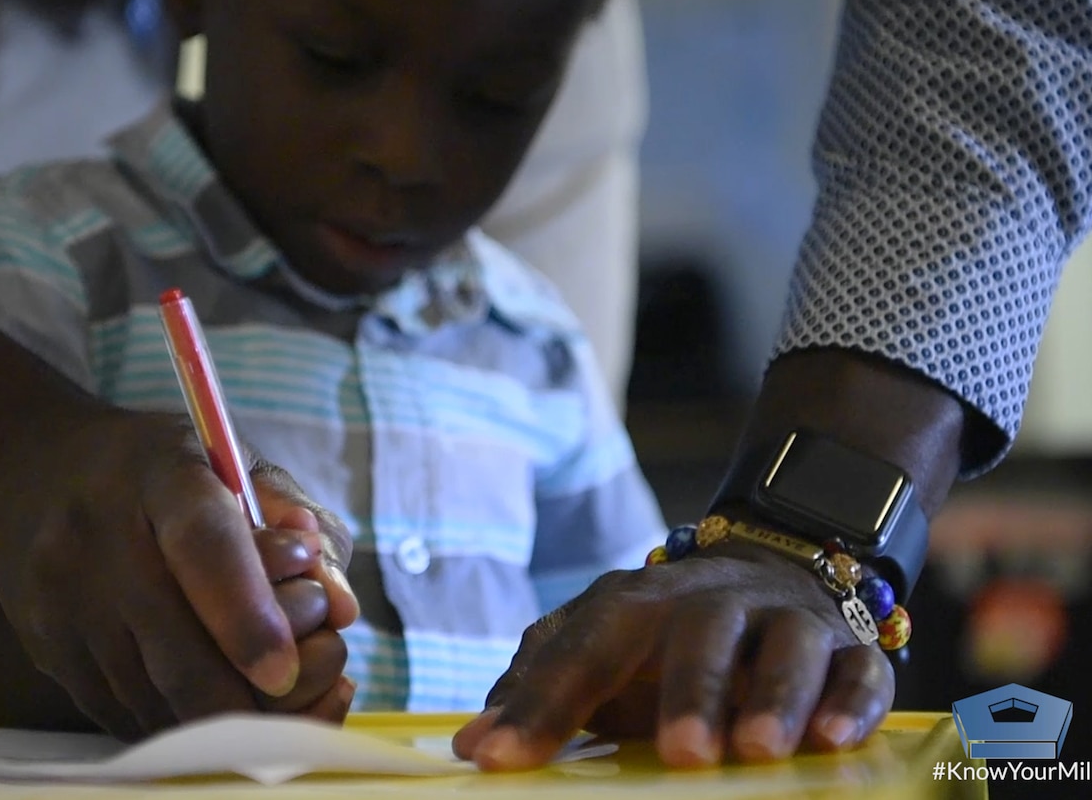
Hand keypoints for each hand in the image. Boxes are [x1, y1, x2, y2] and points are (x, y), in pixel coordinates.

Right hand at [0, 407, 359, 737]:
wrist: (32, 474)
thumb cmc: (162, 474)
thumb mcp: (236, 465)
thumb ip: (302, 526)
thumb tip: (342, 609)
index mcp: (161, 475)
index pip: (205, 546)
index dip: (249, 615)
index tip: (287, 668)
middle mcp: (98, 542)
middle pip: (180, 655)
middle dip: (260, 696)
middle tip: (315, 668)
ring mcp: (63, 606)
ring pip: (160, 704)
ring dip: (235, 714)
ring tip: (282, 680)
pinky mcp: (51, 655)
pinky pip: (133, 718)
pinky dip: (192, 724)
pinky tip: (233, 697)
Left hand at [452, 546, 893, 769]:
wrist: (771, 570)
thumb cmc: (665, 638)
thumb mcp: (599, 650)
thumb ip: (540, 690)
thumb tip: (473, 746)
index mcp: (638, 603)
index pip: (585, 646)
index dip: (541, 703)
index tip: (498, 761)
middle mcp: (714, 602)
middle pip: (701, 631)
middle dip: (692, 689)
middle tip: (680, 753)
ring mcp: (785, 621)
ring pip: (788, 645)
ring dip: (776, 695)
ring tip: (760, 749)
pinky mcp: (848, 649)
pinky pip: (859, 670)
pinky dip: (850, 703)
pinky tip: (834, 740)